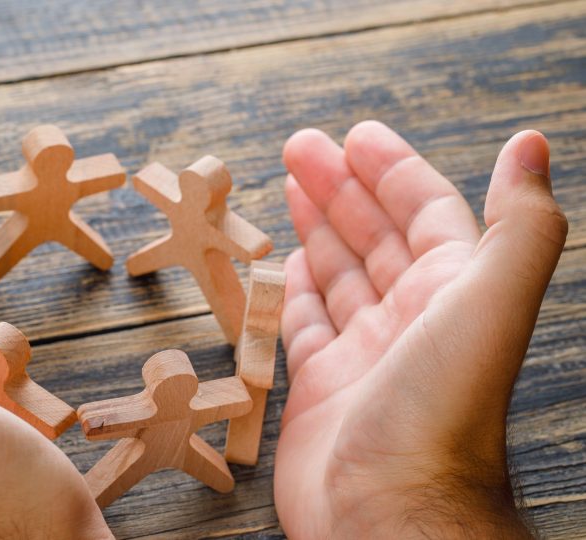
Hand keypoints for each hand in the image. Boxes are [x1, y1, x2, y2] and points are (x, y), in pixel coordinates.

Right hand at [275, 122, 566, 537]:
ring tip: (289, 188)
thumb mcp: (489, 300)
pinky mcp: (319, 388)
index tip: (355, 136)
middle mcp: (410, 319)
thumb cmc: (441, 408)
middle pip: (373, 236)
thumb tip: (531, 145)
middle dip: (339, 187)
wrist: (389, 510)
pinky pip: (304, 325)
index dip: (393, 170)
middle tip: (300, 148)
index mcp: (452, 292)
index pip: (424, 211)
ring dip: (315, 229)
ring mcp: (363, 354)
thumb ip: (517, 223)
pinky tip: (286, 262)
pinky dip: (294, 290)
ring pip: (337, 275)